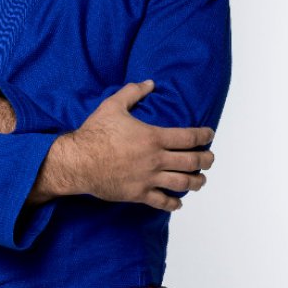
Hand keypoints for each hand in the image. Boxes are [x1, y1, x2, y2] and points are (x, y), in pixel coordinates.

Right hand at [28, 80, 213, 211]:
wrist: (78, 161)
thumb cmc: (95, 133)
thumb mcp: (113, 105)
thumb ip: (133, 92)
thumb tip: (149, 83)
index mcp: (153, 137)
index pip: (189, 137)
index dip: (204, 135)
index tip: (209, 135)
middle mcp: (156, 159)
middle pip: (192, 162)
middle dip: (206, 160)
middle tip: (209, 158)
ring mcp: (148, 178)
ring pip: (182, 184)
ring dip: (197, 182)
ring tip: (201, 180)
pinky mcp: (139, 194)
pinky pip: (162, 201)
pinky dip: (173, 204)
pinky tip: (178, 203)